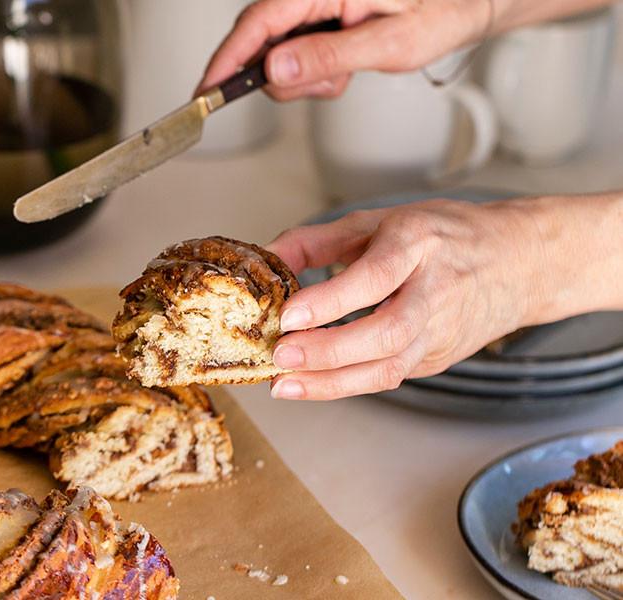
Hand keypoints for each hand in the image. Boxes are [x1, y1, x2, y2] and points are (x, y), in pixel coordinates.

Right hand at [196, 0, 492, 100]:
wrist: (465, 3)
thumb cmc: (440, 11)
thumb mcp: (390, 43)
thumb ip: (330, 55)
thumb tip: (277, 69)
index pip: (259, 21)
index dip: (228, 59)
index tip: (207, 91)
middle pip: (260, 39)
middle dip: (280, 76)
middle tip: (326, 86)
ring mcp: (314, 4)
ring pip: (275, 52)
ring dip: (303, 78)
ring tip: (344, 74)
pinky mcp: (317, 16)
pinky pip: (294, 52)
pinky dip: (313, 72)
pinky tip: (343, 68)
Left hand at [265, 198, 547, 399]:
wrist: (519, 262)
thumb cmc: (445, 236)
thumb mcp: (381, 220)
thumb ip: (319, 240)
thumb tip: (265, 258)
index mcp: (420, 244)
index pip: (375, 278)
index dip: (330, 301)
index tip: (288, 315)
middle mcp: (435, 291)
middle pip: (385, 332)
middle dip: (328, 350)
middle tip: (281, 355)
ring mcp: (440, 331)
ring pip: (389, 367)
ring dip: (332, 382)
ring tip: (284, 384)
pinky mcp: (437, 359)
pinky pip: (388, 377)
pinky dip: (345, 385)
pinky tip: (309, 384)